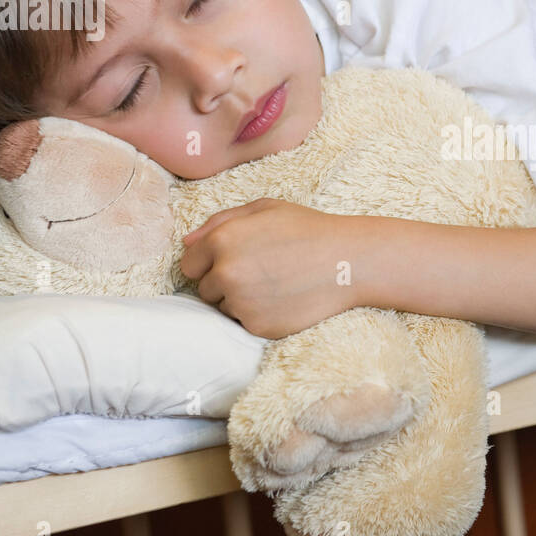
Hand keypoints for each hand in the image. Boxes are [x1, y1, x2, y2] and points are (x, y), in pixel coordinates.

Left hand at [179, 199, 360, 339]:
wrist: (348, 262)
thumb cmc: (308, 230)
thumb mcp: (265, 209)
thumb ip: (220, 221)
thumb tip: (186, 243)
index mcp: (222, 240)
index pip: (190, 264)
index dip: (211, 262)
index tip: (238, 259)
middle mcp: (226, 272)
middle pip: (205, 289)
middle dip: (226, 282)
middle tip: (263, 271)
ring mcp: (241, 302)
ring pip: (223, 308)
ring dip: (240, 300)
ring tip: (275, 284)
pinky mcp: (258, 326)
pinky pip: (243, 324)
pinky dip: (259, 315)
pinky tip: (282, 300)